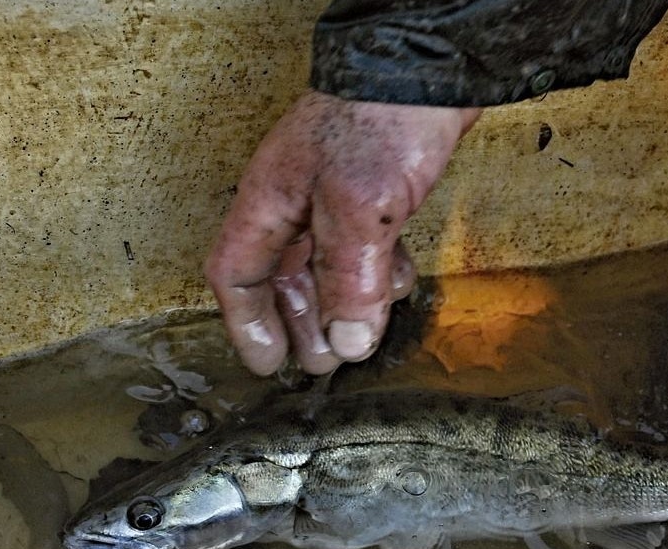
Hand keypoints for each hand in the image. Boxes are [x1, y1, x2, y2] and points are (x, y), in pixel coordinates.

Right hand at [205, 91, 480, 374]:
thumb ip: (350, 279)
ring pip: (325, 268)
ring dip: (343, 305)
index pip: (236, 275)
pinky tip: (396, 287)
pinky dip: (376, 276)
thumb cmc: (380, 119)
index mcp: (268, 202)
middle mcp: (294, 203)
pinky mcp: (374, 193)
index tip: (269, 364)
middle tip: (325, 363)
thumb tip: (347, 342)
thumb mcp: (358, 210)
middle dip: (302, 325)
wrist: (431, 66)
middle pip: (281, 280)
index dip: (247, 324)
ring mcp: (334, 197)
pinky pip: (363, 250)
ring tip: (362, 336)